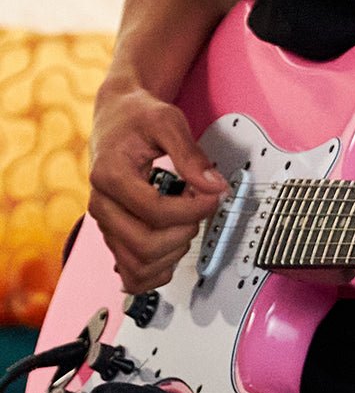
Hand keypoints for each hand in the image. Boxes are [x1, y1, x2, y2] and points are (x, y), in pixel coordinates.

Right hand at [88, 83, 226, 293]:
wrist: (118, 119)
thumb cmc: (138, 118)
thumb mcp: (168, 121)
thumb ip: (191, 155)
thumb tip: (214, 186)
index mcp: (109, 175)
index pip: (155, 211)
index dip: (192, 210)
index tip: (213, 197)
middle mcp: (101, 204)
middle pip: (144, 245)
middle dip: (183, 233)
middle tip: (198, 210)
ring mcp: (106, 224)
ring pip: (138, 266)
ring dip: (173, 254)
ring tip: (185, 226)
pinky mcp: (114, 235)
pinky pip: (130, 273)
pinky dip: (155, 274)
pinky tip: (173, 251)